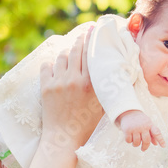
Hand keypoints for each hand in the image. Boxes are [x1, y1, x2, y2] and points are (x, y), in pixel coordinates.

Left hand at [40, 26, 103, 148]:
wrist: (64, 138)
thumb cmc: (86, 123)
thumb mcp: (103, 105)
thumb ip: (109, 88)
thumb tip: (122, 74)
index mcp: (91, 84)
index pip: (90, 54)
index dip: (91, 39)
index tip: (92, 30)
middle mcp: (75, 80)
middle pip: (76, 50)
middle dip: (80, 40)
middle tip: (83, 34)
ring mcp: (59, 83)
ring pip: (61, 56)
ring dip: (66, 52)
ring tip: (70, 53)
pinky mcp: (46, 87)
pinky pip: (46, 66)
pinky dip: (50, 63)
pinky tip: (55, 66)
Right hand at [117, 110, 165, 150]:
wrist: (129, 112)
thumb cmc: (140, 121)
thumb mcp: (148, 125)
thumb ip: (152, 134)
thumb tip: (156, 144)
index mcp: (150, 125)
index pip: (157, 133)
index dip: (161, 140)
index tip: (164, 146)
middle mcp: (143, 126)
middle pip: (146, 141)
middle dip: (145, 147)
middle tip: (143, 149)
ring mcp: (135, 128)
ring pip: (137, 142)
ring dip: (136, 144)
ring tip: (135, 142)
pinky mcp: (127, 130)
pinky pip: (129, 141)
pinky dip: (129, 141)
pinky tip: (130, 137)